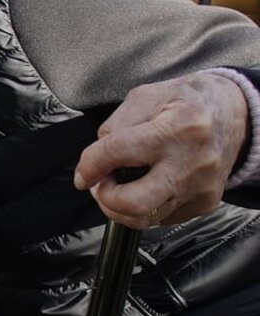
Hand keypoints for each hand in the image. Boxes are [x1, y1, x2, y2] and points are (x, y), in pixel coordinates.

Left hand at [74, 73, 249, 228]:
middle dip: (105, 198)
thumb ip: (115, 125)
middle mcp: (192, 161)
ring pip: (146, 218)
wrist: (234, 113)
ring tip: (115, 189)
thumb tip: (94, 161)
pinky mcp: (205, 203)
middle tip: (100, 185)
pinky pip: (161, 218)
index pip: (117, 153)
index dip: (89, 166)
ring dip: (119, 208)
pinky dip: (142, 208)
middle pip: (135, 202)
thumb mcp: (147, 96)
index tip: (82, 174)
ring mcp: (201, 187)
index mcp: (178, 127)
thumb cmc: (187, 101)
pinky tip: (141, 188)